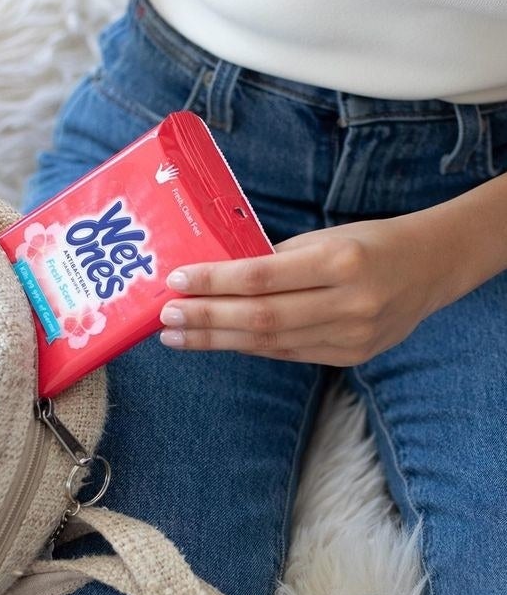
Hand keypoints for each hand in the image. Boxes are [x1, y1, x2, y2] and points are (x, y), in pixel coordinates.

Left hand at [158, 214, 455, 364]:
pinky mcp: (350, 356)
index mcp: (341, 261)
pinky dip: (247, 347)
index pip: (262, 276)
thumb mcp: (324, 238)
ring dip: (217, 340)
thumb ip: (274, 259)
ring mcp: (352, 336)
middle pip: (261, 317)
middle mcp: (348, 303)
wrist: (430, 268)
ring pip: (269, 343)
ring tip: (178, 336)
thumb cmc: (369, 243)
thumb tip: (216, 276)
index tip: (177, 281)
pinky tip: (216, 341)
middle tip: (165, 318)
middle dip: (207, 319)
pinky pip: (287, 354)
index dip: (215, 282)